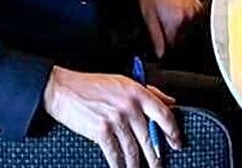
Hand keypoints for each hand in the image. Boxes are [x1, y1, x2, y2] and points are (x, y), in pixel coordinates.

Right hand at [42, 67, 179, 167]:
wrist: (65, 89)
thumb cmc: (93, 85)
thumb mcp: (125, 82)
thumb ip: (150, 92)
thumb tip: (170, 101)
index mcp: (139, 93)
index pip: (164, 114)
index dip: (173, 131)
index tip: (177, 142)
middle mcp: (130, 107)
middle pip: (150, 137)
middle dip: (156, 155)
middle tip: (159, 165)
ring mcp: (116, 120)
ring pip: (133, 149)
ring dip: (137, 164)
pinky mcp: (101, 131)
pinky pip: (115, 153)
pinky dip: (119, 164)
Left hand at [136, 0, 201, 58]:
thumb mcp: (148, 15)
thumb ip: (156, 36)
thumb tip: (160, 53)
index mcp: (175, 20)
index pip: (174, 46)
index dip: (166, 50)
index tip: (161, 49)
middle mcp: (188, 16)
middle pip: (183, 40)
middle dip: (173, 41)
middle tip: (162, 36)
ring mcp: (195, 10)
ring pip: (190, 31)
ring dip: (180, 32)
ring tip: (167, 23)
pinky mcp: (197, 4)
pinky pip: (194, 21)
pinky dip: (186, 23)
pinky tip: (176, 17)